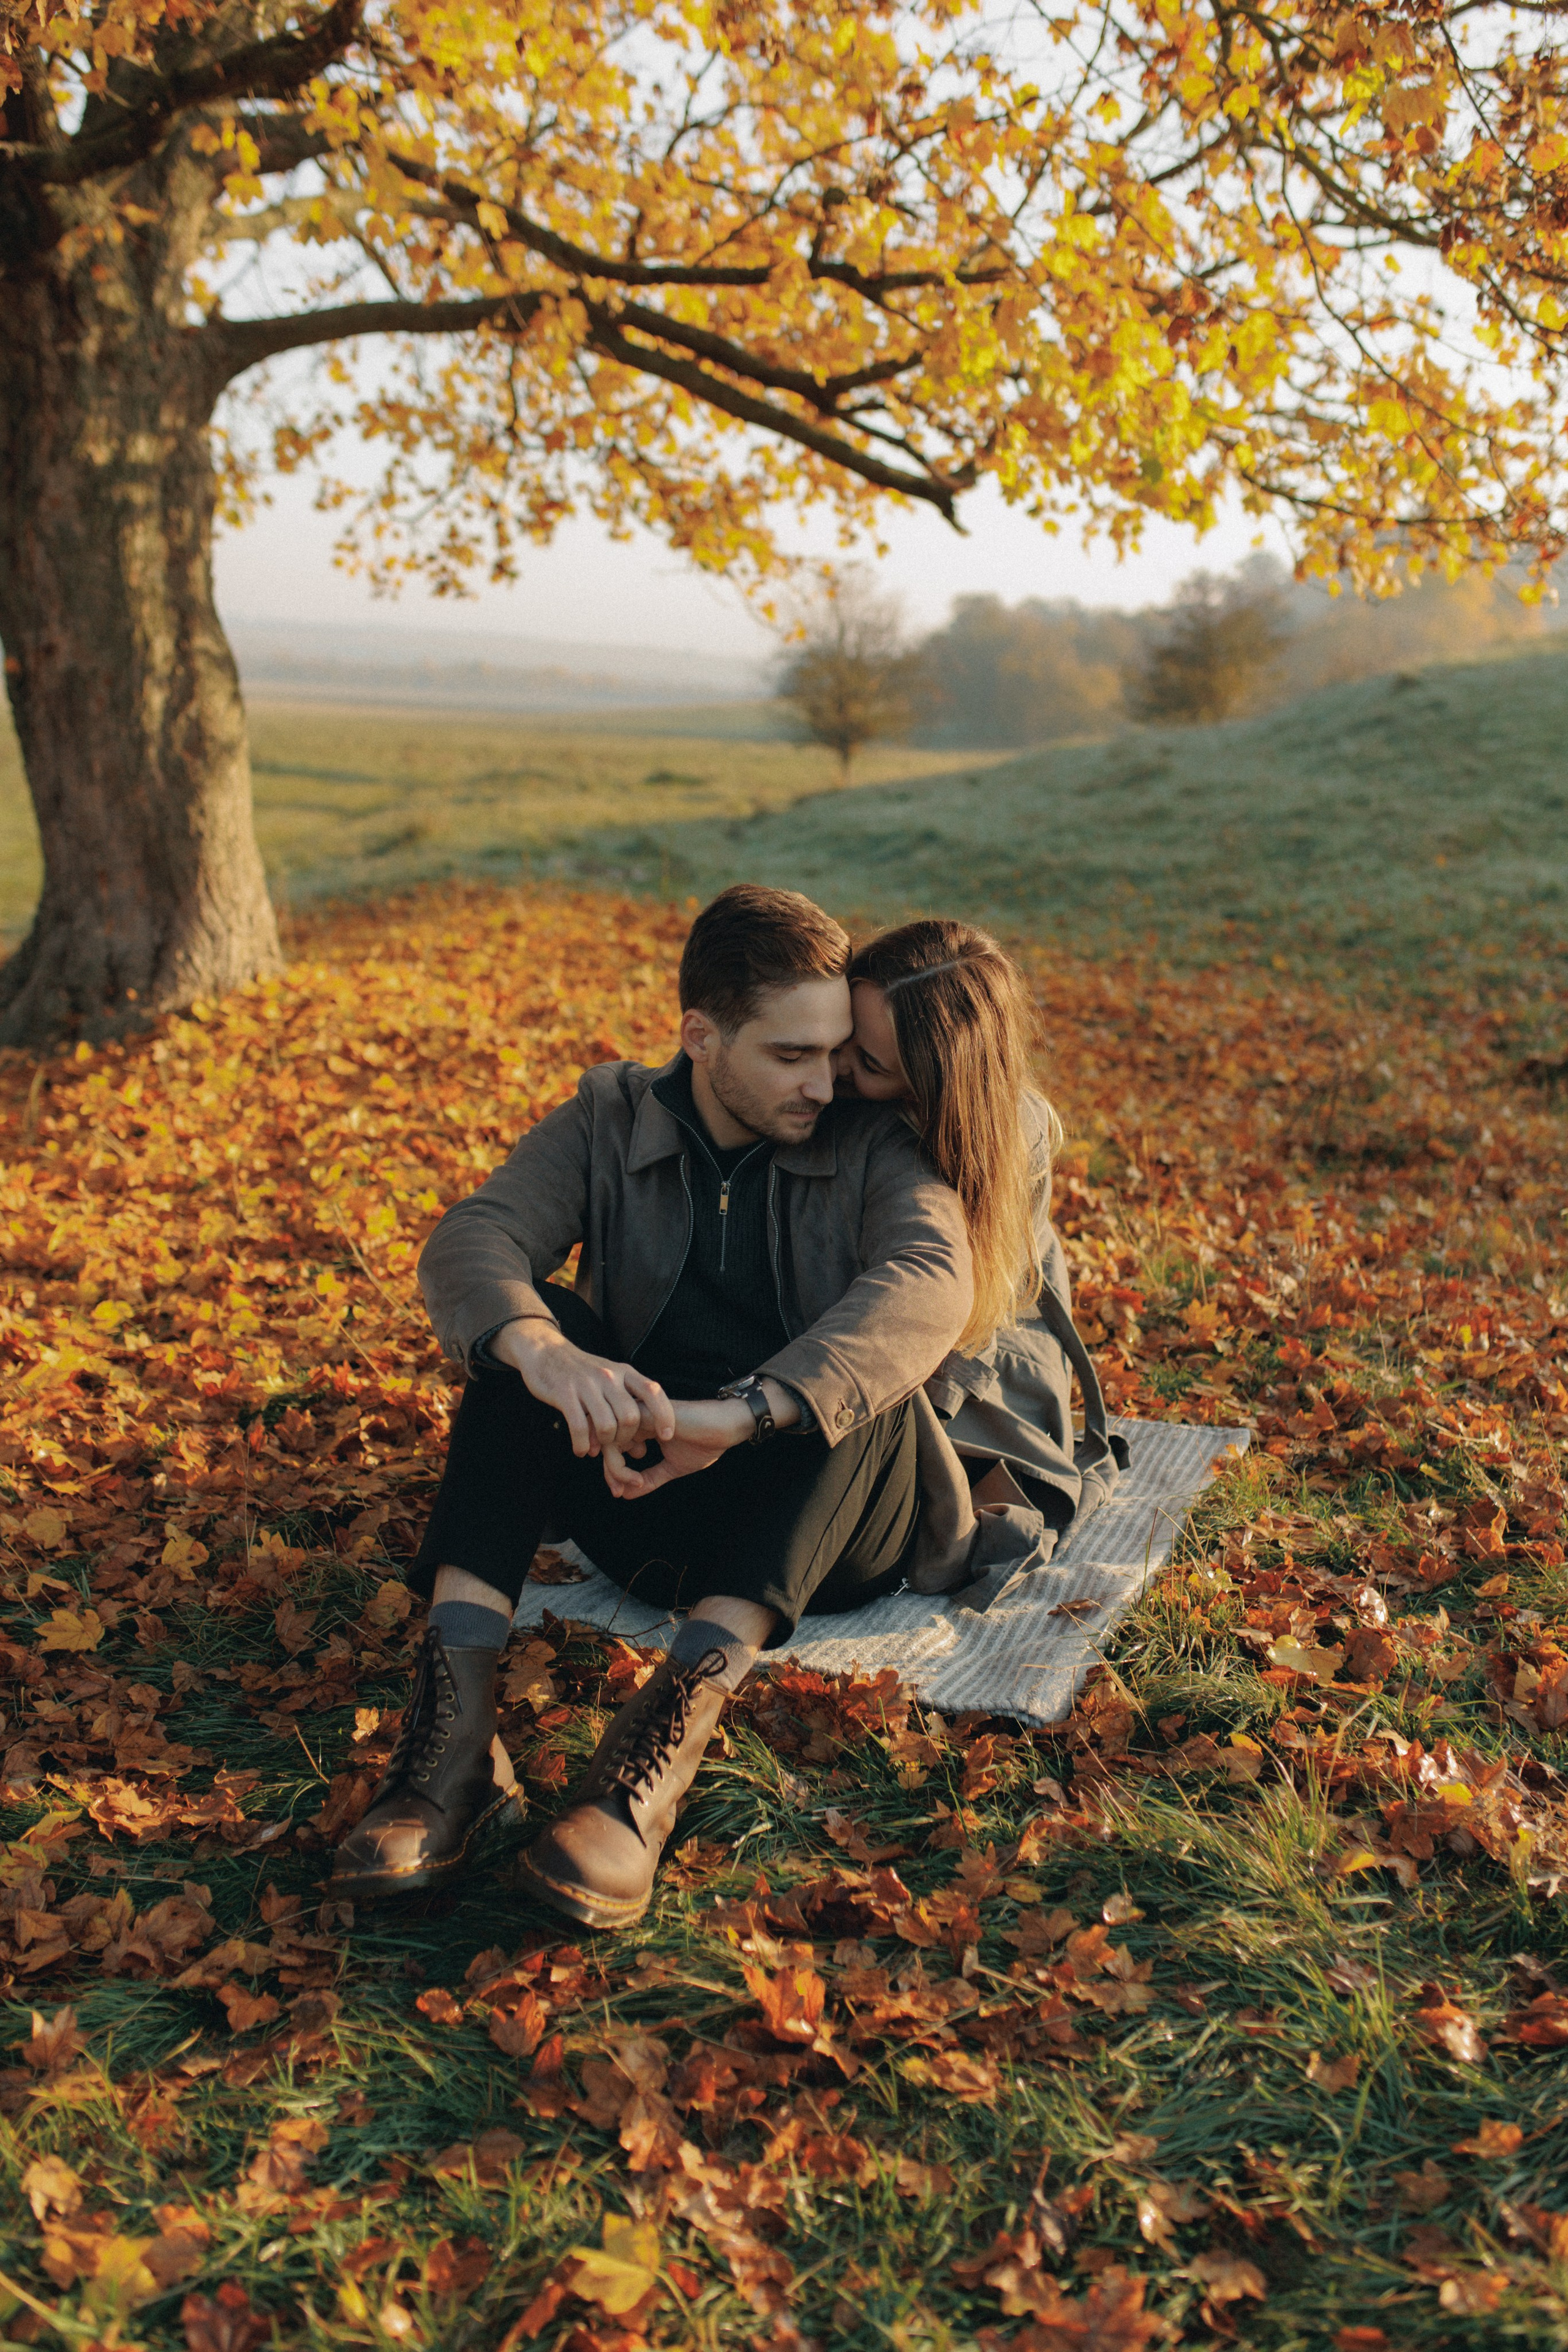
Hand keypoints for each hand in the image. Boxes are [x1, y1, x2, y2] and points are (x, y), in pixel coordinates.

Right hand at [492, 1317, 674, 1461]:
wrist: (545, 1352)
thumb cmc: (582, 1373)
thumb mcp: (610, 1381)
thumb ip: (627, 1410)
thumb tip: (641, 1451)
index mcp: (623, 1372)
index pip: (653, 1391)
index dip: (664, 1415)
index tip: (667, 1436)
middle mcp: (608, 1376)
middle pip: (630, 1416)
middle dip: (626, 1438)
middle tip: (617, 1445)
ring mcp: (586, 1384)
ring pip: (607, 1425)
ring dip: (604, 1443)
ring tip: (598, 1447)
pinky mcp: (564, 1394)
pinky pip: (580, 1428)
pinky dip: (582, 1445)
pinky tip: (581, 1450)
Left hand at [601, 1398, 750, 1499]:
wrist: (725, 1430)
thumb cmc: (704, 1444)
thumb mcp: (671, 1468)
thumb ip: (648, 1479)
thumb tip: (624, 1495)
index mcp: (642, 1427)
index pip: (612, 1446)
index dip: (611, 1471)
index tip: (619, 1491)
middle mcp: (637, 1418)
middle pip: (605, 1443)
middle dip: (609, 1471)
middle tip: (619, 1490)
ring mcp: (639, 1414)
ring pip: (608, 1440)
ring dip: (615, 1469)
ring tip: (634, 1483)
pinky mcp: (644, 1416)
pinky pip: (619, 1438)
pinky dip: (621, 1462)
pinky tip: (638, 1475)